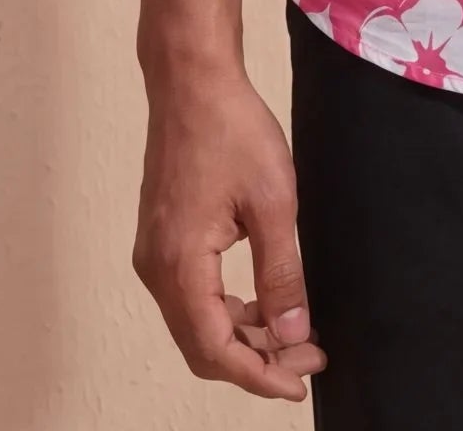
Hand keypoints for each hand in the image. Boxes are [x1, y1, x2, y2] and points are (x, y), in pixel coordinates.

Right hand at [132, 59, 328, 401]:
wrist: (192, 82)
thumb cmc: (231, 129)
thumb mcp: (274, 202)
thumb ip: (282, 273)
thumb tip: (292, 332)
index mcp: (180, 264)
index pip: (216, 349)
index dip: (260, 375)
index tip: (300, 382)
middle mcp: (156, 268)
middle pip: (202, 345)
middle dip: (256, 359)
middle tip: (308, 355)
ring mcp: (154, 254)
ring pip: (196, 323)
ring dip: (243, 336)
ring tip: (293, 332)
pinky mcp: (161, 239)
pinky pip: (191, 296)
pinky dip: (226, 310)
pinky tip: (262, 303)